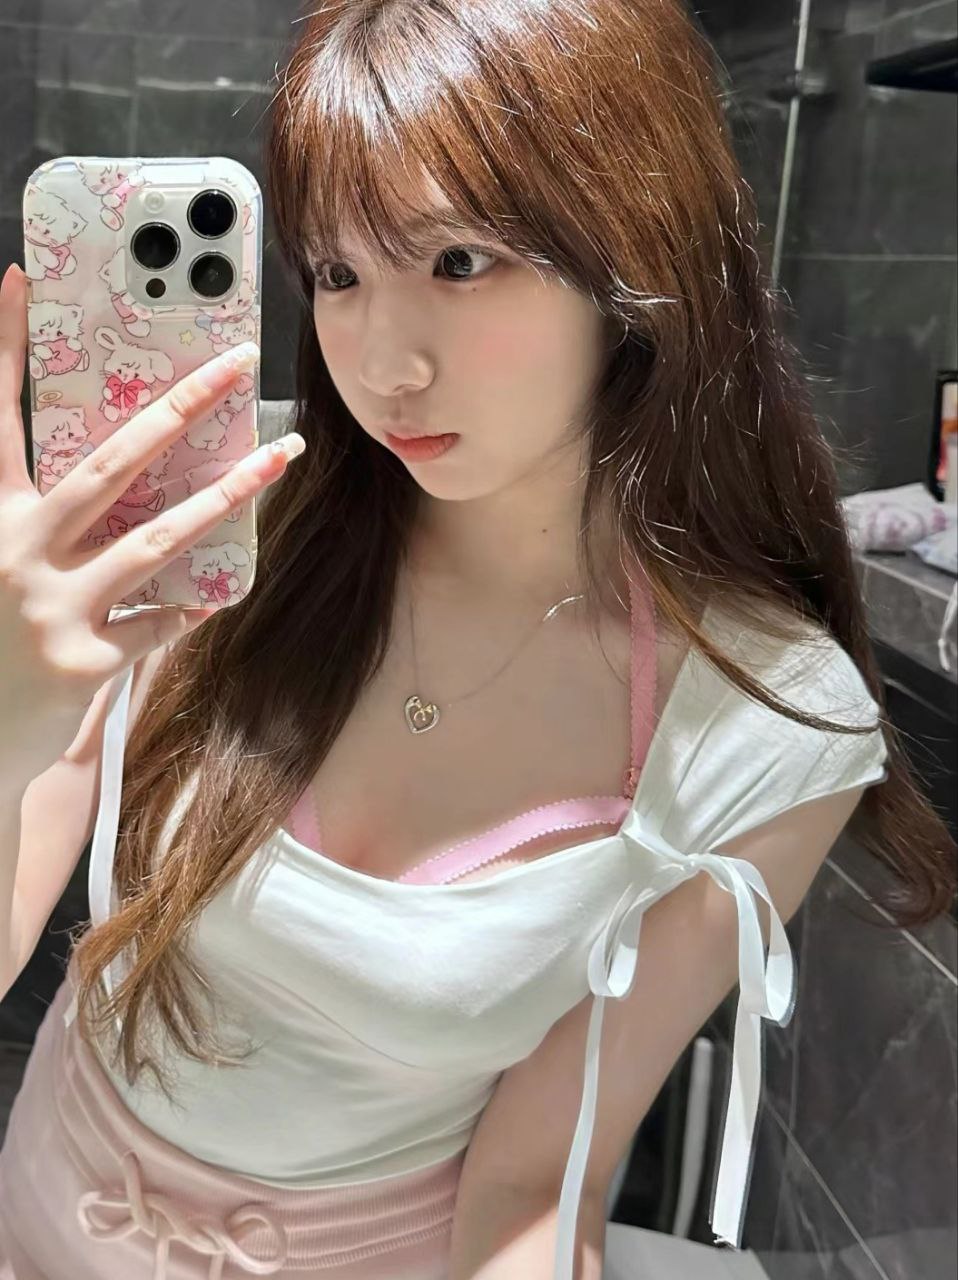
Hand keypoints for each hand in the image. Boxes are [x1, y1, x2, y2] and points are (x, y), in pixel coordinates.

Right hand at [0, 261, 303, 780]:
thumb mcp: (3, 558)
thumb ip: (46, 516)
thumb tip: (122, 466)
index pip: (0, 417)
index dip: (6, 348)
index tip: (23, 280)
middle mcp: (16, 547)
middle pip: (109, 462)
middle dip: (178, 407)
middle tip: (234, 362)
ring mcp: (49, 604)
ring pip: (154, 537)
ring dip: (224, 496)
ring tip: (279, 458)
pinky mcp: (81, 660)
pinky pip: (159, 621)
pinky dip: (190, 605)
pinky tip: (218, 593)